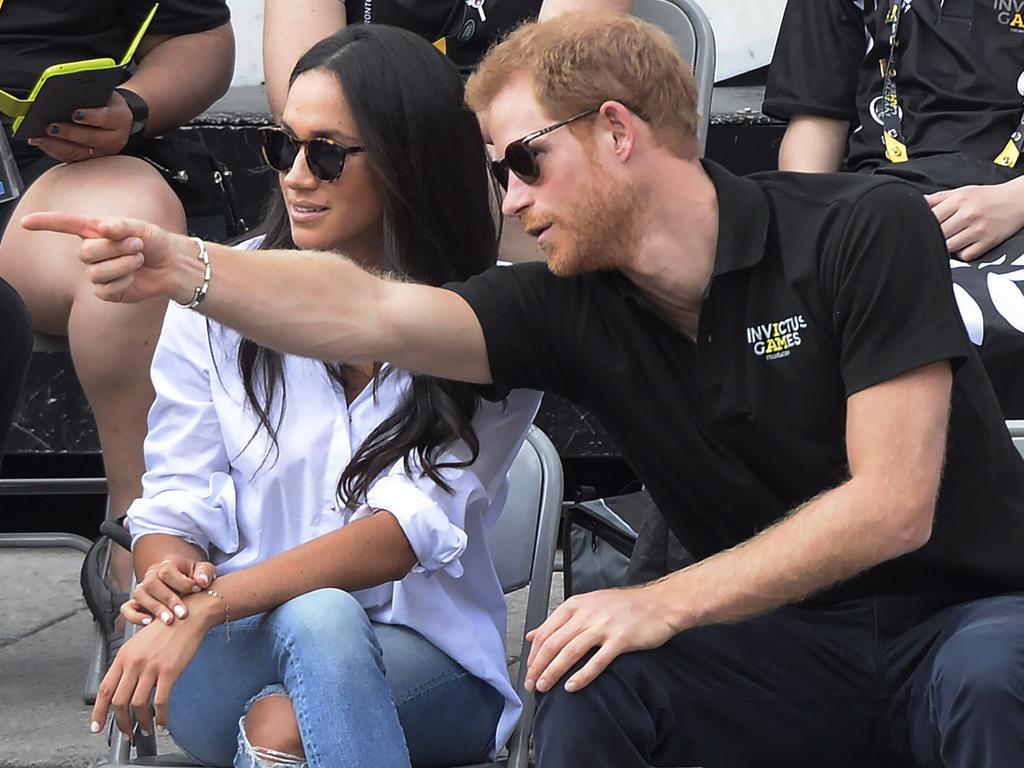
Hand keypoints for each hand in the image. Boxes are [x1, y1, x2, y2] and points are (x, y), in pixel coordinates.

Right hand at [19, 212, 187, 302]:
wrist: (171, 264)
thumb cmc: (154, 241)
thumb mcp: (140, 227)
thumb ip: (120, 226)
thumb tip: (101, 228)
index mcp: (94, 231)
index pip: (65, 225)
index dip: (46, 223)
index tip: (27, 222)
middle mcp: (92, 252)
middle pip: (85, 252)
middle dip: (114, 248)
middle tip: (137, 244)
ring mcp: (98, 273)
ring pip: (95, 272)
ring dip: (123, 264)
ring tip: (139, 258)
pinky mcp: (107, 292)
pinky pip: (104, 290)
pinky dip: (123, 281)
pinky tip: (133, 276)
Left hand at [26, 90, 133, 162]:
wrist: (117, 118)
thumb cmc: (106, 103)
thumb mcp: (104, 94)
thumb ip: (89, 94)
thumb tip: (63, 93)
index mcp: (120, 119)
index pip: (107, 118)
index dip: (91, 116)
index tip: (75, 113)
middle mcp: (115, 139)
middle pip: (92, 139)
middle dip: (69, 133)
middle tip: (51, 126)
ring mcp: (102, 152)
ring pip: (79, 152)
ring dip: (57, 145)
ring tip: (40, 136)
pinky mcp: (90, 160)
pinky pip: (70, 159)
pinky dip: (53, 150)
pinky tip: (41, 142)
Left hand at [91, 606, 209, 737]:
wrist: (189, 615)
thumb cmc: (168, 627)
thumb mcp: (140, 642)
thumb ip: (130, 663)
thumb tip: (125, 687)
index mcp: (124, 655)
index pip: (104, 689)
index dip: (98, 712)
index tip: (97, 726)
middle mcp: (134, 662)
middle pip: (118, 701)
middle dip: (121, 723)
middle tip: (126, 733)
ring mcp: (151, 667)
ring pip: (138, 705)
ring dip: (141, 723)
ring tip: (147, 730)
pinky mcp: (170, 671)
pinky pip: (161, 701)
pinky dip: (161, 716)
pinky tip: (163, 722)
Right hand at [122, 556, 216, 626]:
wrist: (186, 586)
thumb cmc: (194, 579)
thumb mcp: (203, 572)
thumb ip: (205, 573)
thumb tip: (202, 581)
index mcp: (168, 565)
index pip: (167, 570)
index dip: (181, 582)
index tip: (196, 589)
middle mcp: (152, 575)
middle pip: (151, 583)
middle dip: (168, 599)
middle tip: (182, 613)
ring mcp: (143, 589)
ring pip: (140, 595)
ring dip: (155, 608)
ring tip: (170, 620)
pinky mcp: (136, 603)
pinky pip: (127, 608)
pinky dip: (135, 616)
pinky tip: (149, 622)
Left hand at [524, 584, 677, 693]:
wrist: (659, 603)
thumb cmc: (625, 606)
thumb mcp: (588, 605)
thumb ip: (560, 621)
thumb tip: (533, 635)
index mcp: (576, 605)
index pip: (545, 631)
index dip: (533, 653)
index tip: (529, 670)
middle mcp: (587, 614)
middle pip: (554, 643)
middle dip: (538, 666)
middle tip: (532, 684)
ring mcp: (603, 626)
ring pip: (570, 652)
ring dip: (554, 672)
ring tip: (545, 687)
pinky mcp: (621, 639)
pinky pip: (597, 661)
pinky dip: (582, 675)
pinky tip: (572, 687)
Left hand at [925, 182, 1023, 261]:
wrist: (1017, 200)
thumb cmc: (986, 197)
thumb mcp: (961, 191)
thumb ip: (937, 198)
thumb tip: (916, 203)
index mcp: (959, 200)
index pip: (930, 217)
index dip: (923, 224)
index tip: (922, 227)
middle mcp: (969, 214)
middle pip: (938, 234)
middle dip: (935, 236)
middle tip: (938, 234)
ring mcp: (979, 230)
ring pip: (949, 246)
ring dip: (946, 246)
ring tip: (950, 238)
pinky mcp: (988, 242)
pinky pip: (964, 255)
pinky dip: (961, 253)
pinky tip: (963, 245)